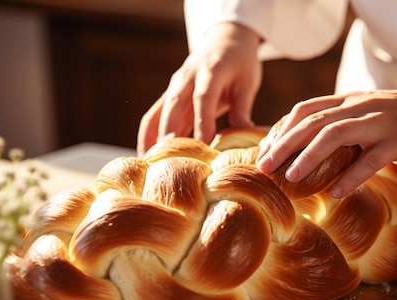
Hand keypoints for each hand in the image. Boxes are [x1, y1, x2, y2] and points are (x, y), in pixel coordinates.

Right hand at [137, 23, 261, 155]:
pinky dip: (149, 135)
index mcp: (211, 71)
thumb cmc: (240, 62)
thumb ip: (243, 110)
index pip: (204, 98)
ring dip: (152, 137)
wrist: (224, 39)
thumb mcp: (248, 82)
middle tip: (168, 159)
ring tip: (150, 163)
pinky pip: (154, 116)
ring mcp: (175, 86)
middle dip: (169, 133)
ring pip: (158, 113)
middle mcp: (187, 77)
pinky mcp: (170, 95)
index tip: (203, 145)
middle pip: (174, 106)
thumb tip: (247, 137)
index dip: (202, 122)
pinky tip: (148, 155)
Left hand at [256, 89, 396, 197]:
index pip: (304, 110)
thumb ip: (341, 121)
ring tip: (290, 178)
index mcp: (348, 101)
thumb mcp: (366, 110)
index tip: (264, 152)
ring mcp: (379, 123)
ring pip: (335, 135)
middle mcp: (359, 108)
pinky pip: (371, 159)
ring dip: (309, 157)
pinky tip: (337, 193)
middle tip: (263, 167)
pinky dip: (352, 176)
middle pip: (312, 122)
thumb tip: (309, 145)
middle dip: (284, 145)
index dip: (281, 130)